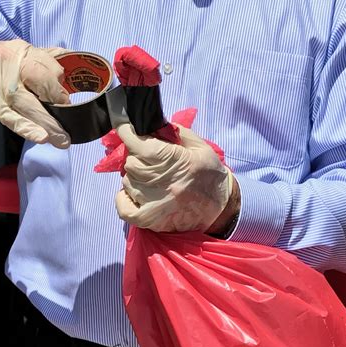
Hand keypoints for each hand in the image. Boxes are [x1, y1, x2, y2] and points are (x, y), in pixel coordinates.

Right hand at [0, 39, 71, 147]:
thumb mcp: (17, 52)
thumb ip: (44, 59)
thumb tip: (69, 67)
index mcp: (22, 53)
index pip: (48, 65)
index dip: (60, 83)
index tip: (66, 98)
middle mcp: (14, 70)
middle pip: (42, 83)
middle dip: (58, 101)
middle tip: (69, 115)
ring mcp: (5, 91)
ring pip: (32, 107)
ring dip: (50, 125)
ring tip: (63, 139)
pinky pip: (15, 121)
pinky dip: (29, 130)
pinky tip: (42, 138)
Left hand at [115, 123, 234, 231]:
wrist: (222, 208)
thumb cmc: (209, 174)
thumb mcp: (198, 146)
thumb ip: (174, 133)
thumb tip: (150, 124)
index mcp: (176, 162)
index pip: (139, 145)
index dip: (127, 133)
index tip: (126, 128)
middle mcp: (164, 183)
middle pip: (131, 163)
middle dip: (135, 155)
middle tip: (146, 157)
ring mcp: (156, 204)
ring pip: (127, 182)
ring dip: (133, 176)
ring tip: (147, 176)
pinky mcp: (152, 221)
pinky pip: (124, 209)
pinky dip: (123, 199)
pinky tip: (132, 192)